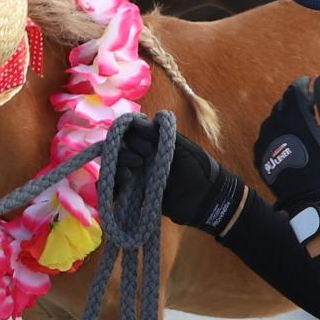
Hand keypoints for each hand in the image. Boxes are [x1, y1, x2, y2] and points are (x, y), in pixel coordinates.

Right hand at [116, 116, 245, 234]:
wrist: (206, 198)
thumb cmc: (199, 168)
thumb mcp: (181, 146)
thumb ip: (161, 134)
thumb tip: (140, 121)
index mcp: (154, 142)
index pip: (132, 132)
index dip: (133, 134)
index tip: (147, 144)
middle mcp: (143, 156)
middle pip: (120, 148)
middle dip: (124, 151)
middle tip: (141, 160)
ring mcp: (139, 174)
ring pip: (116, 165)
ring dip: (118, 166)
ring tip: (129, 174)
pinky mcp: (137, 193)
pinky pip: (118, 188)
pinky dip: (112, 184)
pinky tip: (119, 182)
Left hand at [253, 75, 319, 239]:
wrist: (319, 205)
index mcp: (296, 118)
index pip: (294, 90)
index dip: (303, 84)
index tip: (312, 85)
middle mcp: (275, 127)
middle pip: (282, 104)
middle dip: (295, 100)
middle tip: (310, 104)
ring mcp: (265, 144)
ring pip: (272, 120)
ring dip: (285, 117)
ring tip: (301, 123)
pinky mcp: (261, 160)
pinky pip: (266, 138)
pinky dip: (277, 134)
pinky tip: (290, 141)